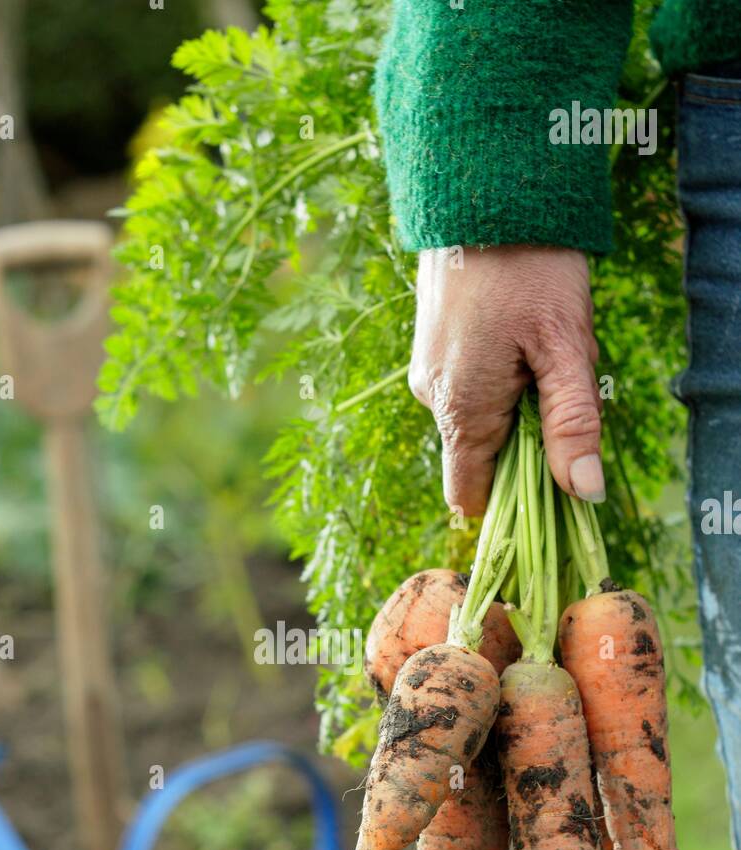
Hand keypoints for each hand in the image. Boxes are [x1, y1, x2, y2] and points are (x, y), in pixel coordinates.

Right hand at [408, 245, 604, 515]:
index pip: (471, 496)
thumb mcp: (566, 346)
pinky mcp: (431, 348)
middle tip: (559, 375)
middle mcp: (433, 399)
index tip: (550, 473)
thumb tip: (583, 493)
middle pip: (483, 456)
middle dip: (528, 436)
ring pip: (479, 417)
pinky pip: (469, 386)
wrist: (480, 188)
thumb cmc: (531, 265)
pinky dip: (501, 375)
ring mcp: (427, 371)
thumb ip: (573, 424)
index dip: (512, 500)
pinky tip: (520, 330)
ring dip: (517, 399)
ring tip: (540, 341)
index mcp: (462, 411)